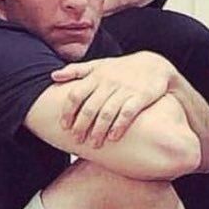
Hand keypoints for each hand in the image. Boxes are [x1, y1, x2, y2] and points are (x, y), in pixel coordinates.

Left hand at [50, 52, 173, 145]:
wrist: (155, 65)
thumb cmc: (122, 68)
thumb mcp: (99, 65)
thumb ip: (76, 70)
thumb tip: (53, 76)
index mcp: (96, 76)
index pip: (76, 95)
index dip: (68, 112)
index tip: (64, 126)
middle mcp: (108, 83)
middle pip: (90, 107)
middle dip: (81, 126)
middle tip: (77, 140)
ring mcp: (125, 90)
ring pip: (107, 113)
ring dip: (98, 130)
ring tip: (94, 144)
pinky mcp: (140, 96)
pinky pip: (127, 113)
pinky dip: (119, 126)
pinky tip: (113, 138)